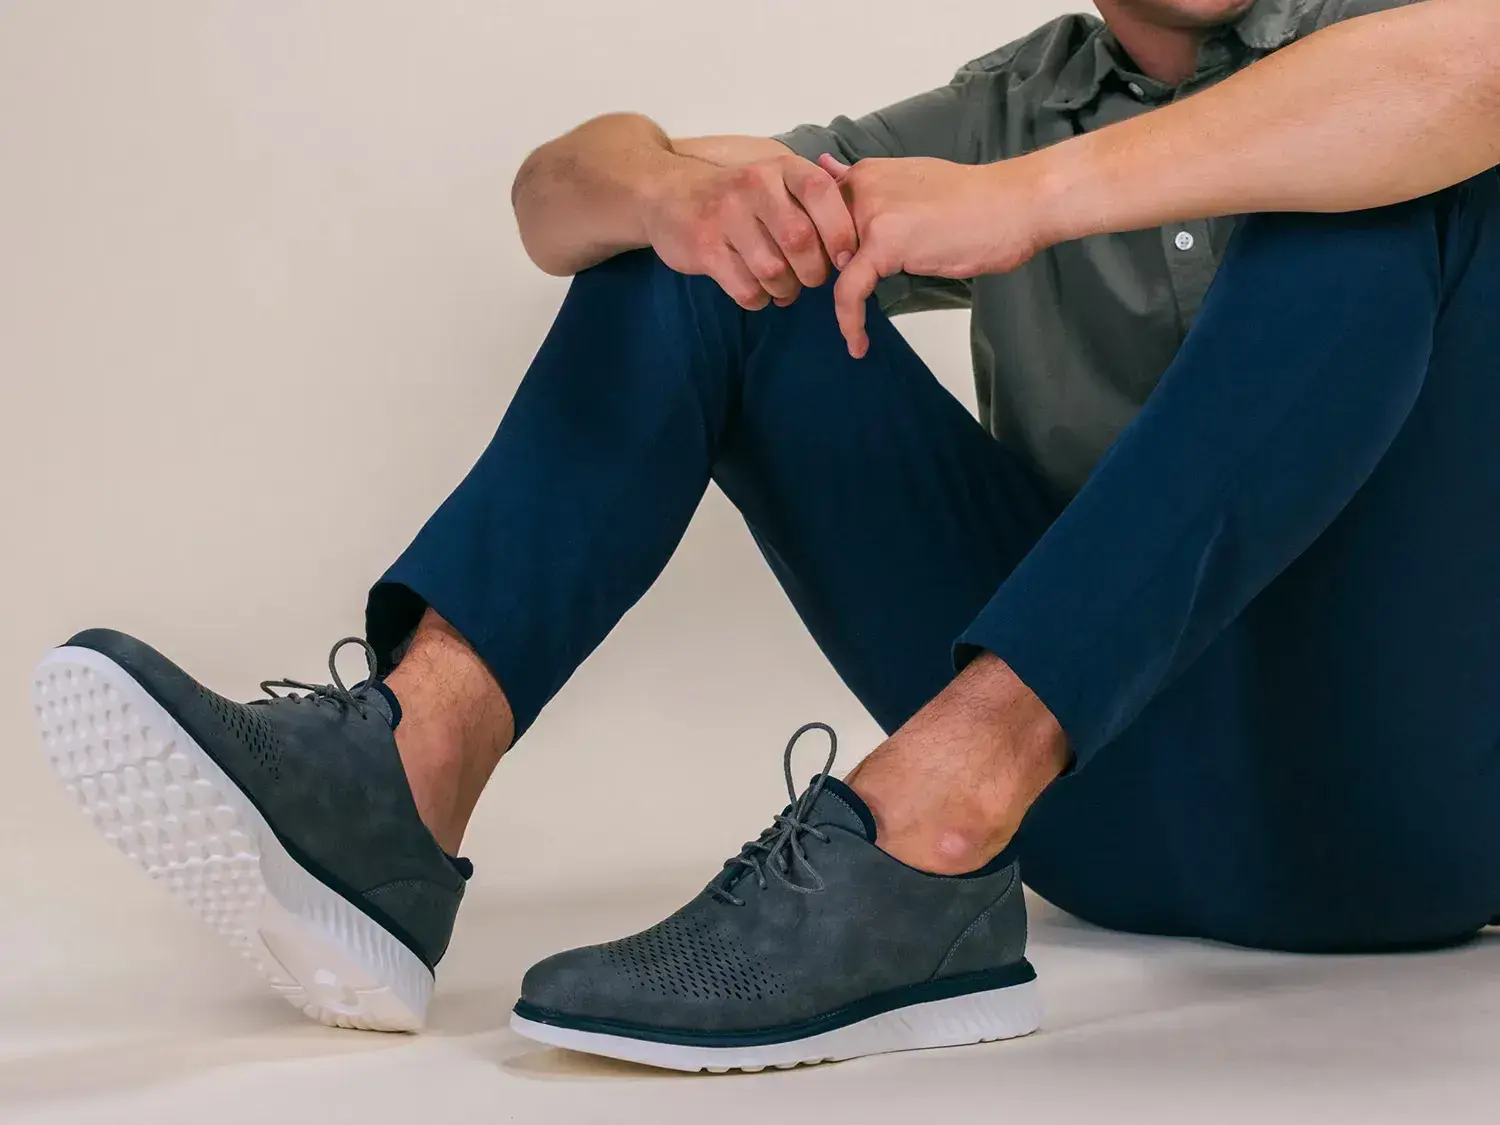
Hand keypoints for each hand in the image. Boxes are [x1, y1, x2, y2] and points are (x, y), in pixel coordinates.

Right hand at [640, 154, 858, 310]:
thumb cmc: (736, 196)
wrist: (666, 195)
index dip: (841, 230)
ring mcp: (725, 216)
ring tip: (783, 287)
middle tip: (811, 278)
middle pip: (800, 240)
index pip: (822, 193)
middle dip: (813, 272)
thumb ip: (811, 203)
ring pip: (773, 270)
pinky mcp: (704, 248)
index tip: (846, 258)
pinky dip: (759, 299)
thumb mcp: (774, 181)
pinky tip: (757, 291)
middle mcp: (753, 186)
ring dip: (785, 289)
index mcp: (779, 168)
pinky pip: (746, 289)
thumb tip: (853, 249)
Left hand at [821, 153, 1046, 357]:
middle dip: (819, 278)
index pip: (815, 215)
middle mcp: (860, 187)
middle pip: (814, 242)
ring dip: (832, 303)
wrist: (1017, 202)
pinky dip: (849, 321)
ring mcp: (871, 213)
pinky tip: (858, 343)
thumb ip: (873, 190)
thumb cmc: (977, 200)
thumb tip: (832, 172)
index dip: (816, 252)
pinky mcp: (885, 243)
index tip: (823, 280)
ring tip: (848, 331)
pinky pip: (850, 291)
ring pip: (827, 267)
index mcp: (865, 173)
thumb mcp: (914, 184)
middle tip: (836, 308)